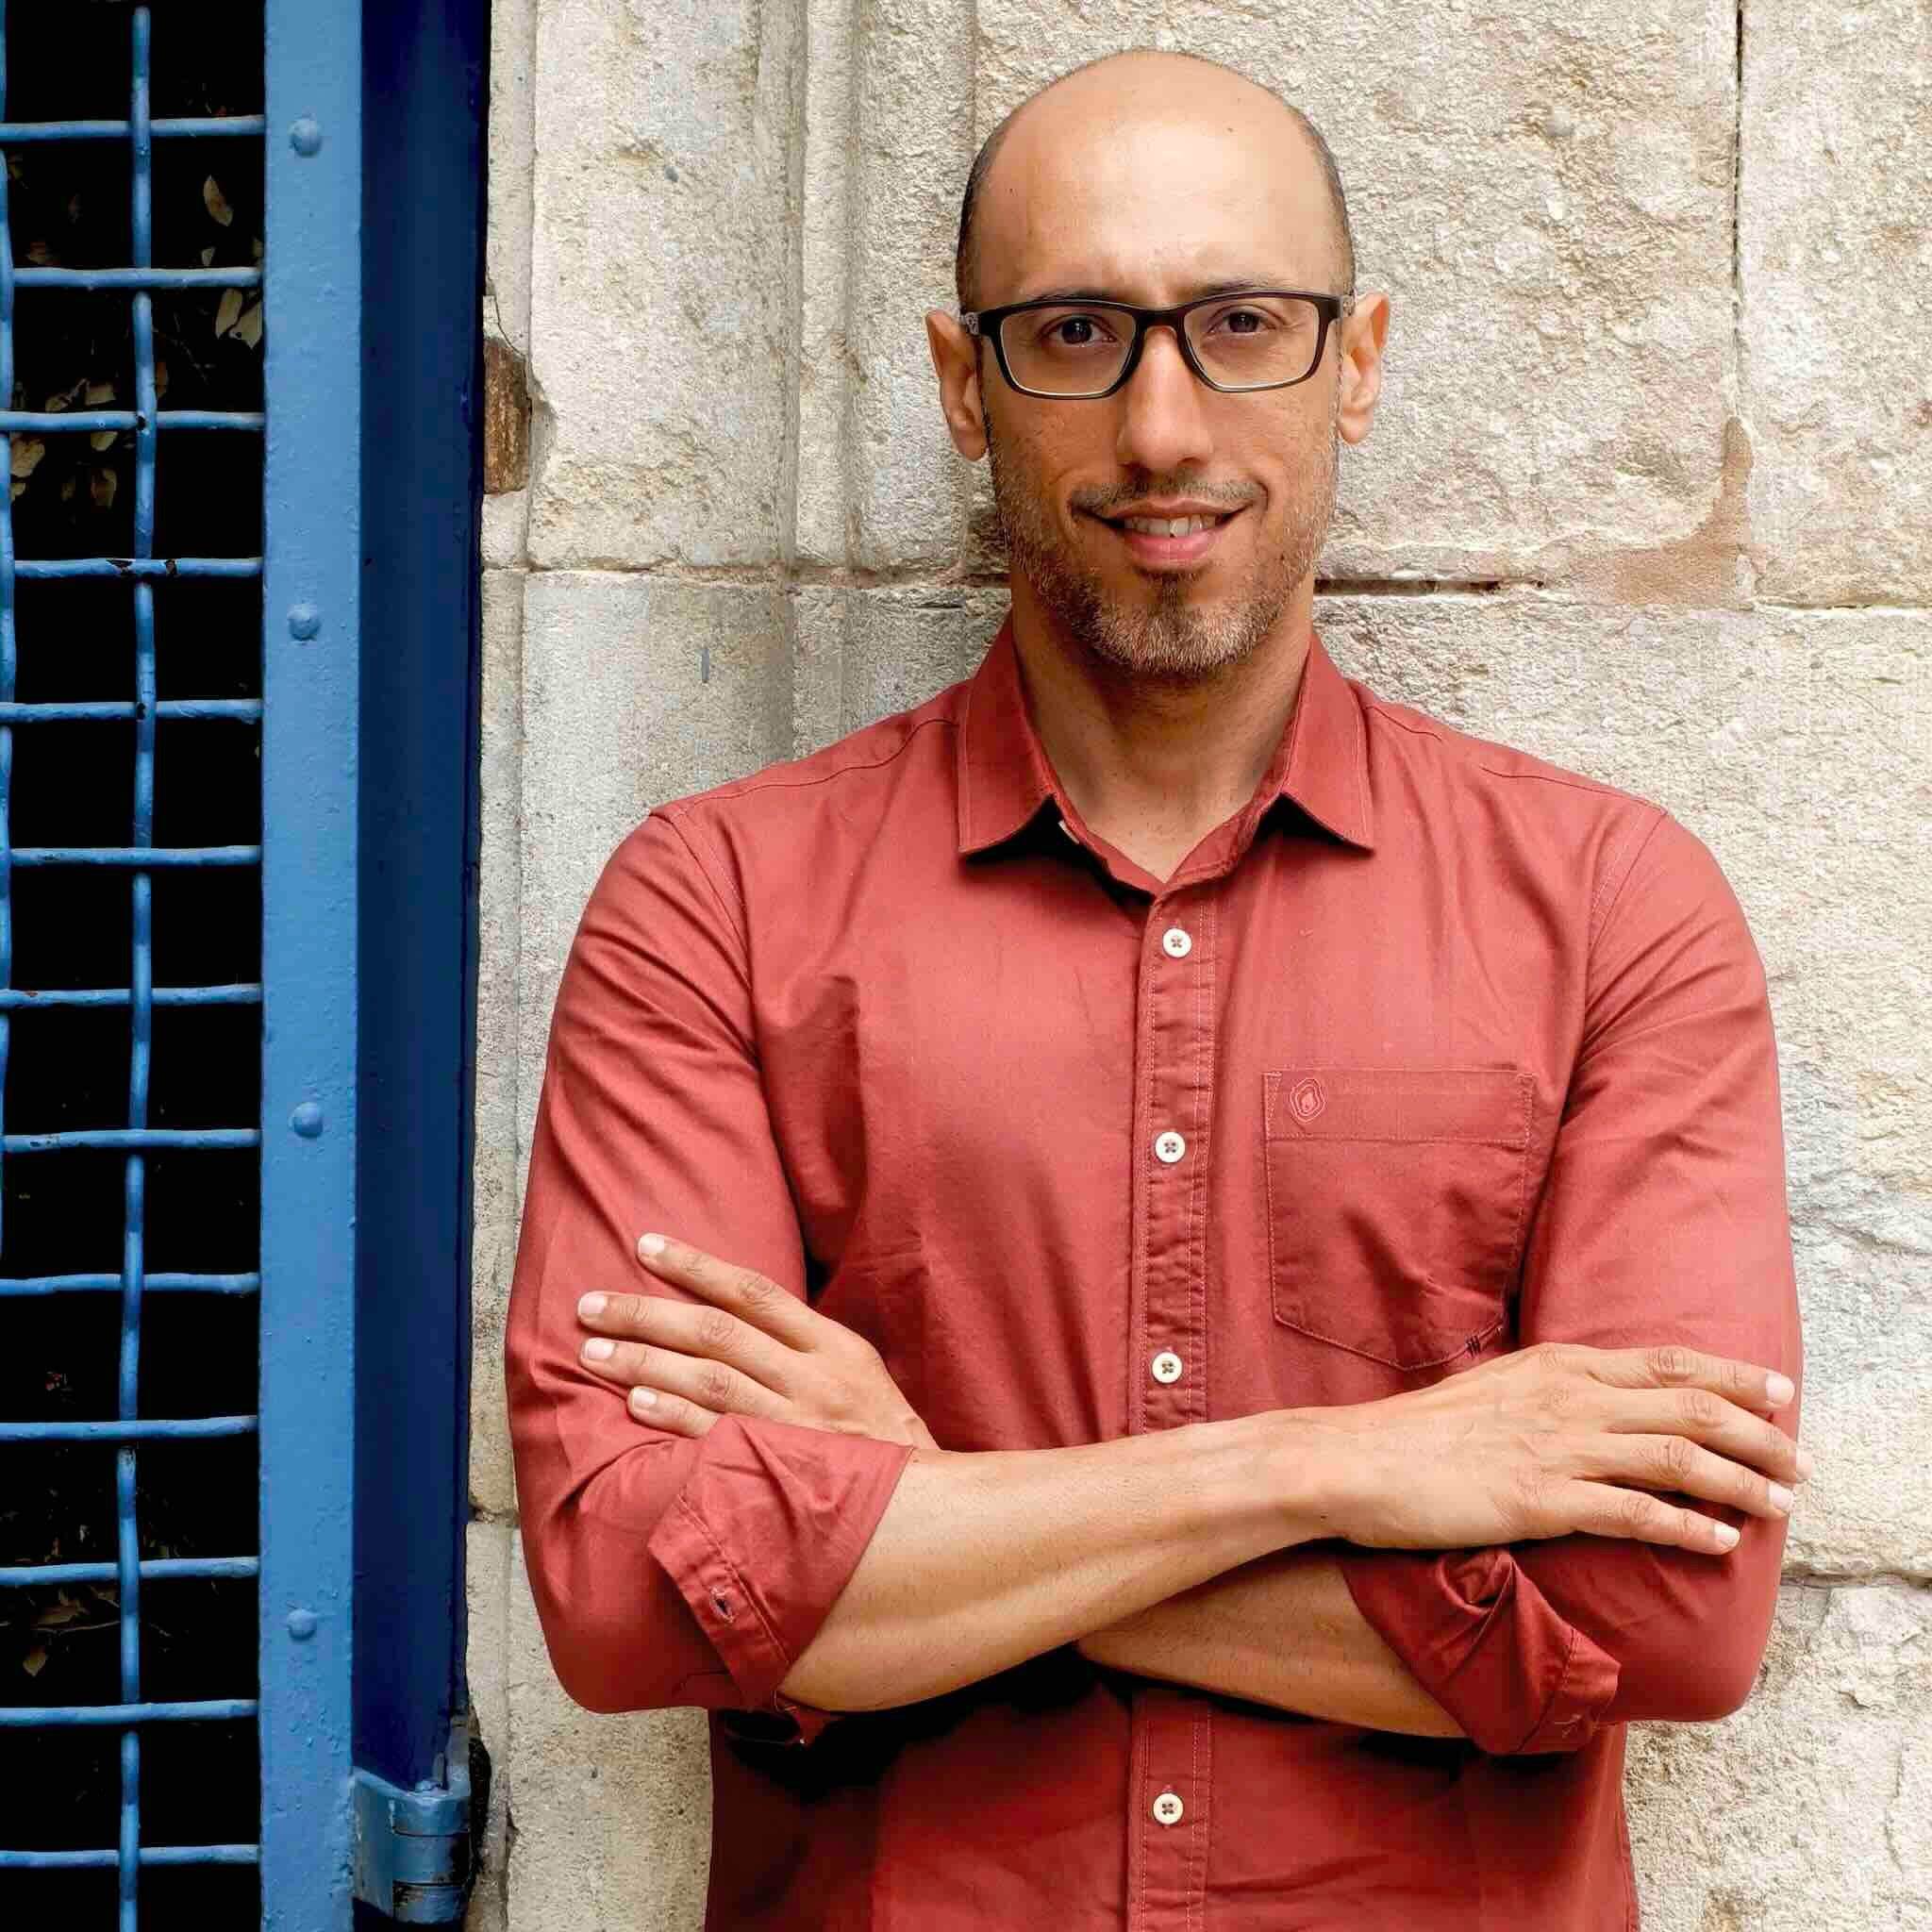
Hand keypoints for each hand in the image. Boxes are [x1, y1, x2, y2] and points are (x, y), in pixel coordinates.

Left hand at [576, 1233, 936, 1450]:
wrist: (932, 1511)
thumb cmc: (885, 1442)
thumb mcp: (860, 1376)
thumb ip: (804, 1347)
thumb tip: (734, 1316)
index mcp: (835, 1347)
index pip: (754, 1292)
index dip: (696, 1266)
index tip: (644, 1247)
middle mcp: (815, 1379)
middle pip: (718, 1332)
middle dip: (647, 1314)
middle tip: (591, 1306)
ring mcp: (799, 1427)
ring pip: (711, 1380)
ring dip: (646, 1363)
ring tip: (595, 1352)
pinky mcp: (784, 1473)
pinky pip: (719, 1439)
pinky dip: (676, 1418)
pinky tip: (637, 1403)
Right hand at [1289, 1341, 1809, 1557]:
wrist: (1356, 1460)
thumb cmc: (1419, 1434)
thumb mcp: (1495, 1391)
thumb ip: (1550, 1393)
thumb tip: (1595, 1406)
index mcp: (1557, 1365)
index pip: (1666, 1363)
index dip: (1731, 1377)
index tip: (1780, 1392)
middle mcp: (1568, 1397)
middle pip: (1689, 1408)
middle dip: (1758, 1435)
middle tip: (1801, 1463)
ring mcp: (1557, 1447)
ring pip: (1676, 1457)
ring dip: (1740, 1483)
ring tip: (1780, 1505)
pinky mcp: (1542, 1499)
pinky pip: (1634, 1512)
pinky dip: (1687, 1526)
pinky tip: (1720, 1543)